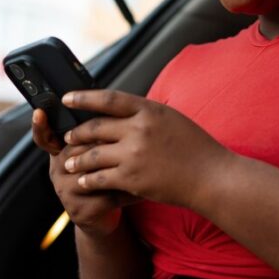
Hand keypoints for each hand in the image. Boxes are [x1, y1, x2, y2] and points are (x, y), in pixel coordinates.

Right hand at [32, 109, 137, 236]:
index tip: (39, 113)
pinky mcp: (80, 210)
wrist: (101, 218)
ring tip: (143, 163)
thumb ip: (94, 134)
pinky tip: (144, 189)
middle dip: (104, 145)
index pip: (45, 136)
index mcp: (61, 152)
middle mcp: (58, 170)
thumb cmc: (102, 177)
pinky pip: (107, 196)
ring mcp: (66, 191)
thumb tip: (110, 106)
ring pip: (93, 173)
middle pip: (77, 150)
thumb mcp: (94, 154)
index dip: (40, 125)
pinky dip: (129, 192)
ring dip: (120, 168)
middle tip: (128, 140)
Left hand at [61, 90, 232, 208]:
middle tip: (68, 137)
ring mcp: (133, 154)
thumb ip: (146, 113)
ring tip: (70, 162)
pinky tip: (83, 181)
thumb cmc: (196, 147)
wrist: (212, 177)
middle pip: (95, 127)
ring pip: (93, 154)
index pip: (107, 98)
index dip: (83, 98)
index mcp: (148, 109)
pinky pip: (100, 177)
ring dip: (77, 159)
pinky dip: (88, 179)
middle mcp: (138, 129)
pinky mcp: (132, 178)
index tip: (67, 98)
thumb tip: (122, 110)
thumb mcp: (171, 118)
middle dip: (77, 133)